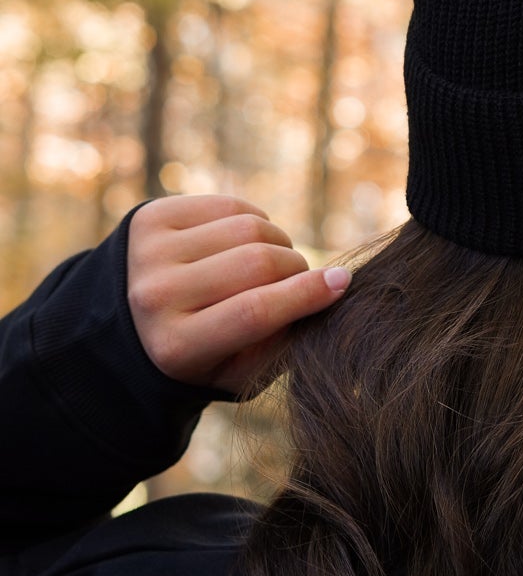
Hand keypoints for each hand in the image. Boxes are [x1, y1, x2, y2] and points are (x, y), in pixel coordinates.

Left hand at [127, 194, 350, 397]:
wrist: (126, 321)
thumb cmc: (200, 352)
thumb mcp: (238, 370)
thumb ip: (284, 342)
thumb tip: (330, 289)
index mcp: (175, 346)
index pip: (255, 311)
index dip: (307, 294)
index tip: (342, 283)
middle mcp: (154, 297)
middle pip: (257, 263)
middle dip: (296, 268)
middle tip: (301, 279)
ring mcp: (148, 252)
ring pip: (248, 227)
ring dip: (278, 242)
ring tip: (271, 263)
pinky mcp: (150, 217)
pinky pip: (229, 205)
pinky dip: (253, 221)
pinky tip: (245, 242)